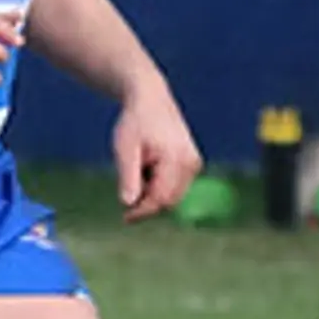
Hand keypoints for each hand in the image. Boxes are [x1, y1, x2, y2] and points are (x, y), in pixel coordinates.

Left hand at [112, 75, 200, 220]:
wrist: (151, 100)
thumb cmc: (134, 122)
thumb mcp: (125, 148)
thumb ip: (128, 176)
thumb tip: (128, 203)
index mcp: (176, 159)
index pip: (162, 199)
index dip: (143, 212)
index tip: (125, 218)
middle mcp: (191, 164)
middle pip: (169, 201)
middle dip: (147, 203)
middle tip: (127, 188)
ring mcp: (194, 164)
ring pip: (172, 195)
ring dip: (152, 192)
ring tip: (138, 167)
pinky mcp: (192, 164)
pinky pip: (174, 185)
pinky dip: (157, 184)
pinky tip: (146, 166)